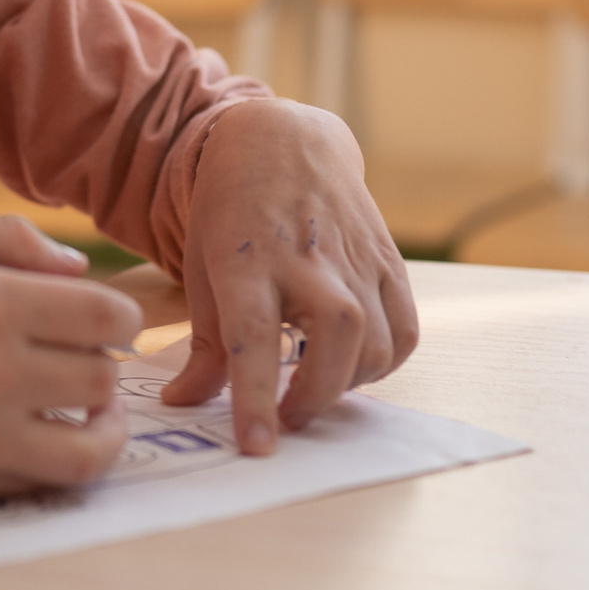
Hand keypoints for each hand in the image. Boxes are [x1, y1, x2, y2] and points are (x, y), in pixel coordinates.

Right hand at [0, 215, 141, 494]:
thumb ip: (13, 240)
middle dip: (101, 365)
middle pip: (102, 380)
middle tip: (81, 357)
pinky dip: (59, 461)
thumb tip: (81, 272)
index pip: (104, 318)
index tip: (106, 320)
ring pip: (90, 449)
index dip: (119, 317)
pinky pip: (43, 482)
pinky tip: (47, 435)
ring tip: (90, 412)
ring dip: (102, 427)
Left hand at [160, 98, 417, 453]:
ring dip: (347, 384)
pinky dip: (386, 361)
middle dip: (313, 398)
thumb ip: (202, 345)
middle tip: (287, 418)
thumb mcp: (201, 269)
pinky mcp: (388, 261)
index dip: (255, 397)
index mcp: (247, 262)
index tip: (257, 446)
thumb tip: (182, 405)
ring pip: (375, 345)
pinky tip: (353, 363)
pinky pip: (405, 331)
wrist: (281, 143)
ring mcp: (354, 259)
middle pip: (331, 345)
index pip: (252, 339)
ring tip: (316, 386)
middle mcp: (307, 260)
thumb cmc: (230, 211)